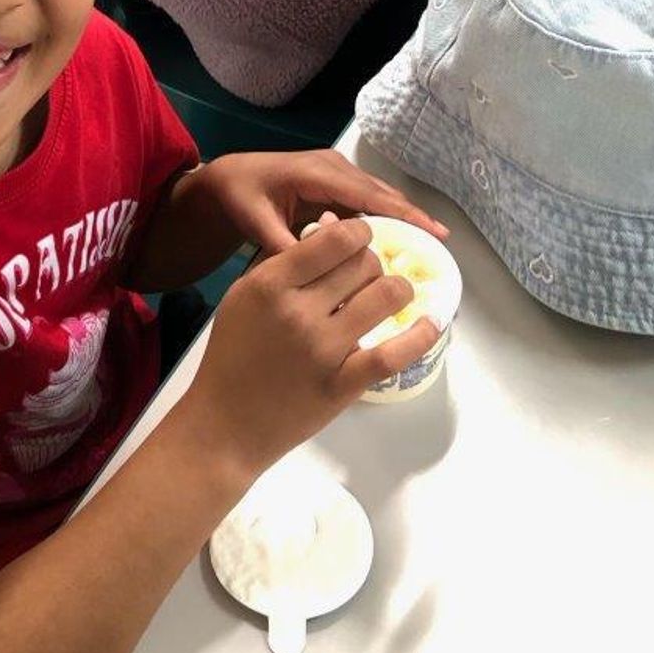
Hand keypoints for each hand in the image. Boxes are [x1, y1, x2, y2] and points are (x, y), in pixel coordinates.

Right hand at [183, 218, 439, 479]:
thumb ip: (285, 261)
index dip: (359, 233)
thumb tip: (333, 227)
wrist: (223, 425)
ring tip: (394, 294)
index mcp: (271, 284)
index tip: (361, 239)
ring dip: (398, 289)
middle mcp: (299, 311)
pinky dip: (420, 334)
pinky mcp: (343, 384)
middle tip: (367, 275)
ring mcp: (325, 349)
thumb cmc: (231, 356)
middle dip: (373, 263)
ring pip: (386, 296)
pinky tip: (430, 322)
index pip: (336, 239)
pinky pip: (394, 353)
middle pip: (365, 264)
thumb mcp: (244, 296)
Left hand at [194, 147, 449, 257]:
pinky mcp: (335, 183)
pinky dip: (385, 217)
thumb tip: (311, 271)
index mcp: (317, 172)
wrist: (230, 178)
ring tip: (431, 242)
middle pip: (381, 193)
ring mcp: (336, 173)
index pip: (367, 194)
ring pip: (377, 196)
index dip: (400, 212)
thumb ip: (280, 244)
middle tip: (441, 242)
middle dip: (411, 215)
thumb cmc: (241, 195)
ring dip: (402, 216)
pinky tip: (400, 240)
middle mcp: (333, 167)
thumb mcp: (256, 220)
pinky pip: (366, 200)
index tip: (429, 230)